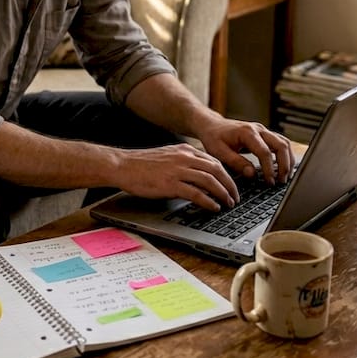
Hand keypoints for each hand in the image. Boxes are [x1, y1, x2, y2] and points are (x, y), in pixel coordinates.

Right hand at [114, 143, 238, 211]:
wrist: (123, 165)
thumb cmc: (142, 164)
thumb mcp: (168, 156)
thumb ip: (184, 161)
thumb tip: (199, 174)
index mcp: (185, 150)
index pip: (214, 161)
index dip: (227, 175)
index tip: (231, 185)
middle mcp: (184, 158)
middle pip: (217, 170)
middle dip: (230, 185)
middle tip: (234, 197)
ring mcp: (178, 170)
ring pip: (210, 181)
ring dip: (222, 194)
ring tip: (227, 203)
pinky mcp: (171, 184)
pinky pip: (196, 193)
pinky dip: (208, 201)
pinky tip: (213, 207)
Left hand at [194, 118, 294, 184]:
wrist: (212, 125)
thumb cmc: (214, 138)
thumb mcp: (219, 152)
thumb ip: (235, 163)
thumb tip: (252, 174)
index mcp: (247, 133)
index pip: (265, 152)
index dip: (269, 169)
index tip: (270, 182)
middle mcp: (258, 129)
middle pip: (281, 145)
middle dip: (285, 165)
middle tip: (281, 182)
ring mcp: (263, 131)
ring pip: (284, 143)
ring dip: (288, 160)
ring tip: (284, 178)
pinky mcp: (265, 135)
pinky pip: (281, 143)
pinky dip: (285, 156)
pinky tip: (283, 169)